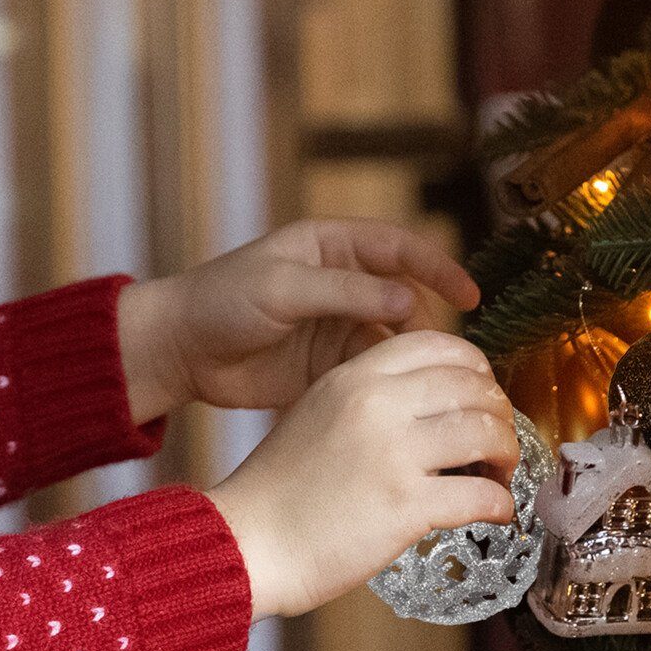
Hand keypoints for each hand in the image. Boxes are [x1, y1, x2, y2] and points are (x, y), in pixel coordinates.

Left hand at [117, 220, 479, 425]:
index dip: (438, 268)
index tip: (469, 296)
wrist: (180, 350)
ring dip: (413, 361)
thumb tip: (408, 303)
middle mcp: (342, 282)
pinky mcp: (328, 364)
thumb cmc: (221, 301)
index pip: (399, 248)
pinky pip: (372, 371)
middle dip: (431, 324)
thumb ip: (345, 293)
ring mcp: (337, 324)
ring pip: (394, 340)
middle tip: (454, 359)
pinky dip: (390, 385)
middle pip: (405, 297)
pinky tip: (403, 404)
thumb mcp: (282, 288)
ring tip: (435, 387)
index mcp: (331, 246)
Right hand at [207, 330, 516, 618]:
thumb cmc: (279, 488)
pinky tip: (495, 511)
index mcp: (354, 376)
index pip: (440, 344)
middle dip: (499, 413)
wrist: (248, 542)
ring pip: (488, 433)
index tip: (481, 394)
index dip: (475, 368)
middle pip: (474, 386)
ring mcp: (394, 453)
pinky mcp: (407, 505)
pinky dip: (501, 503)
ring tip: (498, 474)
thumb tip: (429, 402)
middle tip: (497, 440)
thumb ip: (367, 397)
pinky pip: (482, 495)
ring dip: (507, 454)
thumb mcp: (316, 412)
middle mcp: (377, 404)